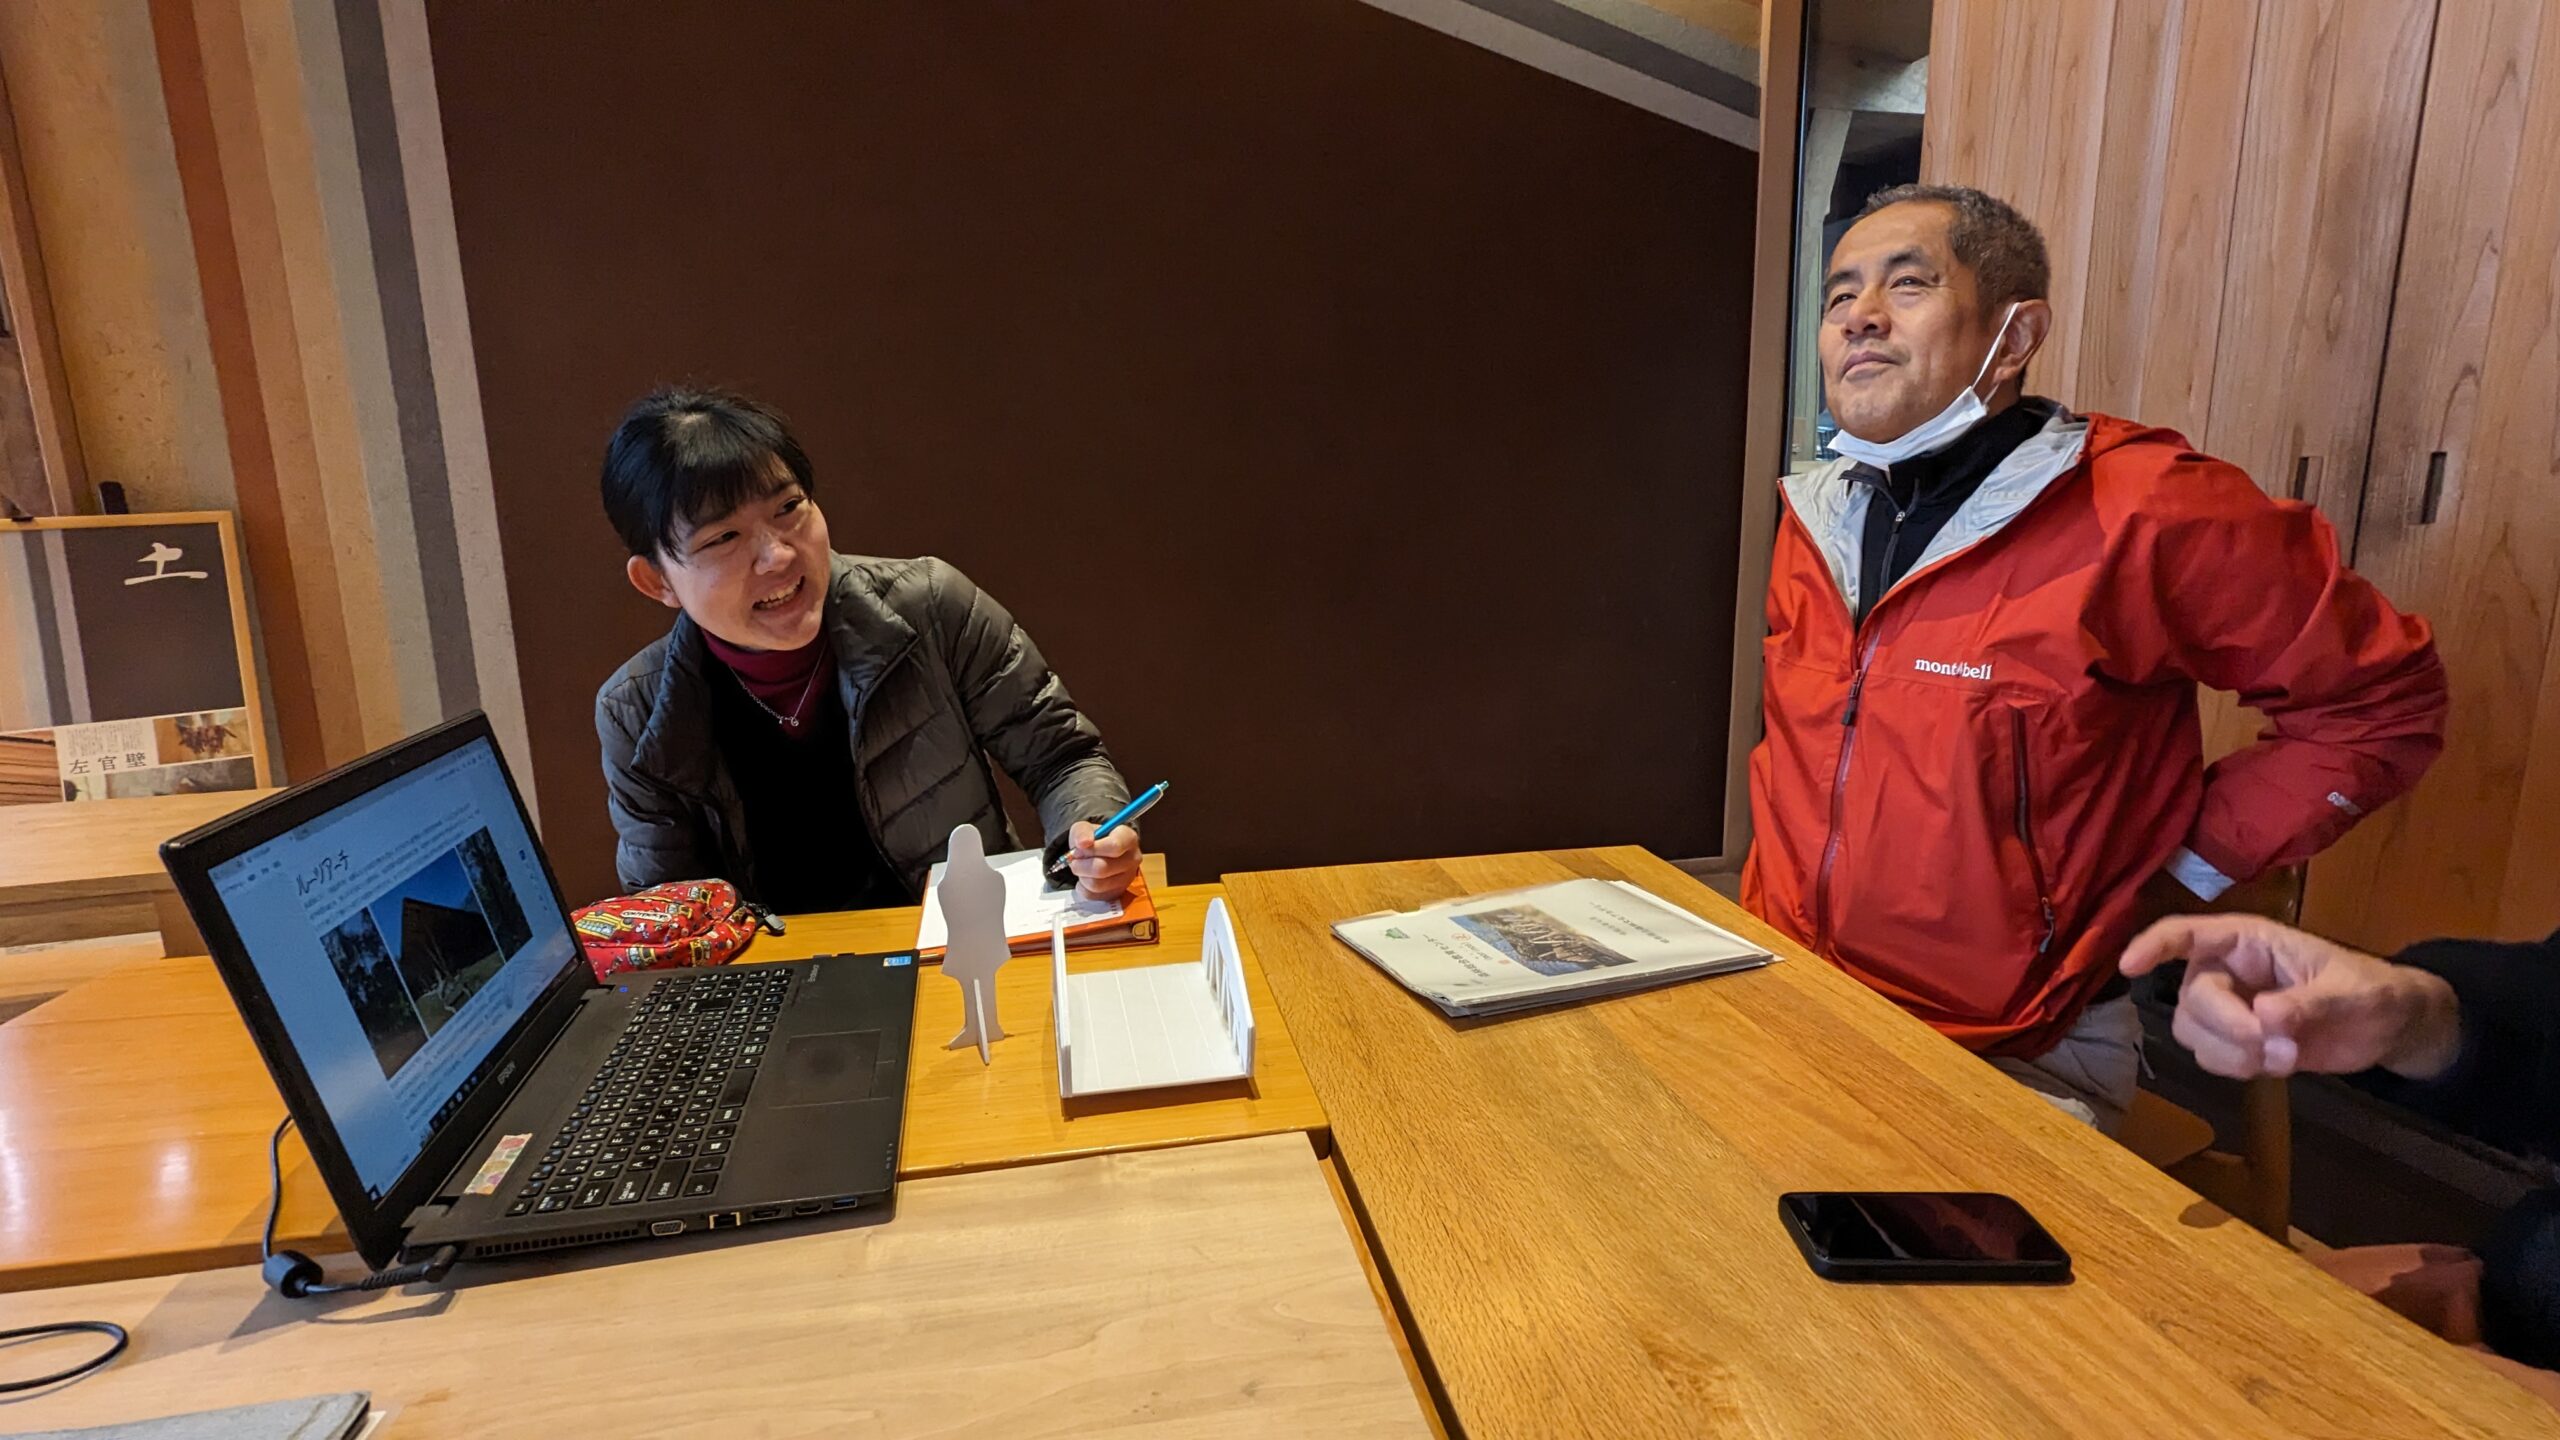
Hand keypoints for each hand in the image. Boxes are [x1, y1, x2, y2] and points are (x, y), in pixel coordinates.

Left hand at [1066, 820, 1141, 899]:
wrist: (1100, 853)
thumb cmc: (1094, 839)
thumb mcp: (1085, 827)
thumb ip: (1082, 832)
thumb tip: (1083, 843)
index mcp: (1128, 838)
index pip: (1115, 846)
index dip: (1093, 848)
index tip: (1080, 847)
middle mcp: (1133, 859)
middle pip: (1102, 868)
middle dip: (1081, 864)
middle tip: (1075, 859)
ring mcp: (1127, 879)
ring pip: (1096, 884)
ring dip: (1081, 876)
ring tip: (1081, 867)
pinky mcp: (1117, 893)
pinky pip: (1093, 895)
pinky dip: (1082, 887)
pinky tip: (1085, 877)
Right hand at [2120, 914, 2461, 1080]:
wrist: (2389, 1030)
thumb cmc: (2373, 993)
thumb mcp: (2352, 994)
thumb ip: (2309, 1003)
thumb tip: (2266, 1016)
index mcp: (2249, 941)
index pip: (2188, 934)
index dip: (2154, 946)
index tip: (2129, 966)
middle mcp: (2226, 970)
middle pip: (2191, 998)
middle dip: (2228, 1027)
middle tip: (2274, 1046)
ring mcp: (2226, 1008)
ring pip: (2192, 1032)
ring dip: (2234, 1053)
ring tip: (2285, 1057)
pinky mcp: (2234, 1041)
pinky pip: (2209, 1058)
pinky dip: (2238, 1068)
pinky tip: (2275, 1065)